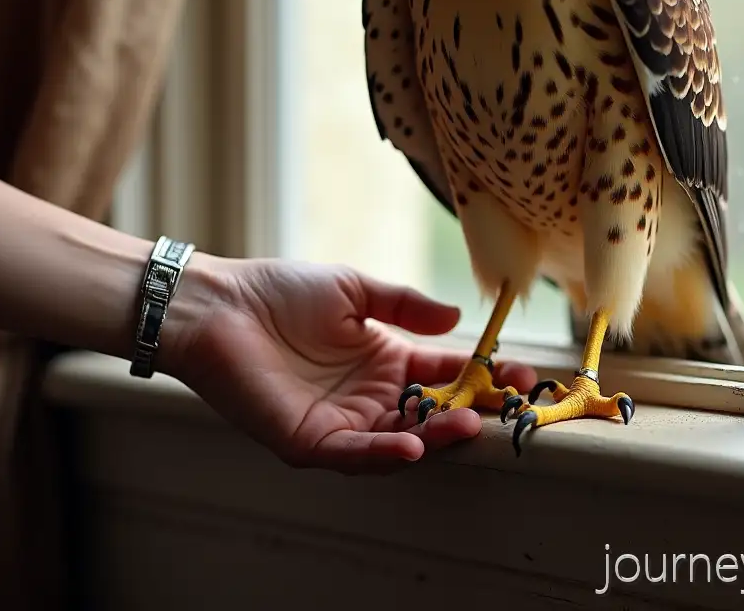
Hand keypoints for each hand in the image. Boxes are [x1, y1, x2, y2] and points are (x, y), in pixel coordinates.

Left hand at [164, 256, 535, 473]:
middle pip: (432, 411)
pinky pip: (356, 453)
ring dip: (438, 434)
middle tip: (511, 405)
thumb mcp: (356, 290)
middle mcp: (369, 395)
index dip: (482, 372)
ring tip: (472, 423)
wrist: (222, 304)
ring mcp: (342, 421)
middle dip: (473, 410)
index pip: (444, 371)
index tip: (521, 369)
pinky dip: (387, 452)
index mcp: (384, 358)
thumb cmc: (283, 291)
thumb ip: (405, 305)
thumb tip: (458, 319)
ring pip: (402, 438)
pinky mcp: (309, 440)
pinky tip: (415, 443)